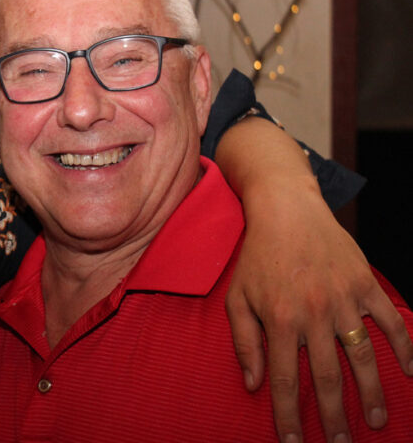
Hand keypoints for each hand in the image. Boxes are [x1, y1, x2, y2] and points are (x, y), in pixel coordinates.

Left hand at [227, 179, 412, 441]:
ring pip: (363, 357)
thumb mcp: (237, 298)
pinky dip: (404, 346)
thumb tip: (254, 385)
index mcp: (279, 320)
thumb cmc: (257, 258)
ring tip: (378, 420)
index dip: (288, 416)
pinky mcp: (364, 284)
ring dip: (373, 393)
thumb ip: (244, 342)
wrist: (285, 211)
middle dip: (336, 417)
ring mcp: (342, 299)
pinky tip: (410, 372)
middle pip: (329, 378)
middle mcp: (313, 314)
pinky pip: (389, 321)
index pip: (286, 380)